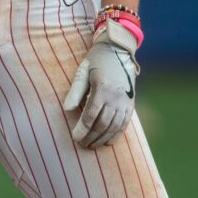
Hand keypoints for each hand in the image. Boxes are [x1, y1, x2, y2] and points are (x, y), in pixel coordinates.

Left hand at [64, 20, 139, 148]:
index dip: (82, 129)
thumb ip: (75, 91)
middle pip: (102, 124)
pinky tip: (107, 142)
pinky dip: (116, 135)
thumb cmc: (96, 61)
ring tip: (92, 145)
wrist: (118, 51)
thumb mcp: (83, 71)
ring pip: (113, 127)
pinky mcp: (131, 104)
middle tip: (81, 144)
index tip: (74, 137)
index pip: (90, 115)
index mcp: (102, 88)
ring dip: (102, 139)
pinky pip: (124, 124)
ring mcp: (125, 102)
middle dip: (91, 137)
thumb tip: (67, 109)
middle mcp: (115, 97)